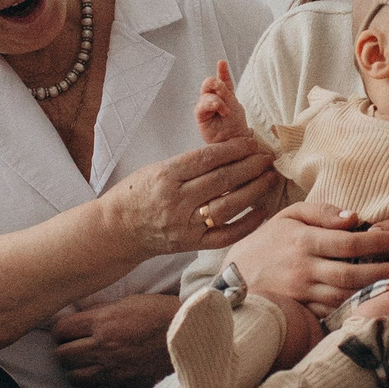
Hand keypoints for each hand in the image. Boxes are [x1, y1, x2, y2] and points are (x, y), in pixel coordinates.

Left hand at [50, 294, 176, 387]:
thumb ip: (103, 310)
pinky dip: (92, 384)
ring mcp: (112, 371)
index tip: (67, 330)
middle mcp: (103, 348)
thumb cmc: (165, 316)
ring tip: (86, 362)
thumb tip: (82, 316)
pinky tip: (102, 374)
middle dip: (64, 350)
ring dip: (75, 369)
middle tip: (74, 346)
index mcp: (104, 322)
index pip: (61, 330)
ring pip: (73, 377)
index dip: (61, 330)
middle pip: (62, 356)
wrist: (193, 342)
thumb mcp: (133, 301)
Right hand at [105, 137, 280, 256]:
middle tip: (268, 157)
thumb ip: (190, 165)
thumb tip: (230, 153)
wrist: (118, 229)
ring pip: (228, 207)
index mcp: (166, 176)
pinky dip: (247, 224)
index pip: (207, 159)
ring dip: (254, 191)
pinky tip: (262, 210)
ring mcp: (185, 225)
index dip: (234, 149)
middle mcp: (176, 201)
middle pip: (222, 181)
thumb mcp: (158, 169)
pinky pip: (225, 235)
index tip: (252, 142)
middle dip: (250, 166)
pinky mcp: (191, 245)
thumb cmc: (139, 194)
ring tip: (270, 178)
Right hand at [195, 59, 252, 146]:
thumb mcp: (235, 105)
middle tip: (220, 86)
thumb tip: (217, 81)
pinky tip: (218, 109)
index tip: (221, 62)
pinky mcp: (200, 115)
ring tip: (226, 111)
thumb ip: (226, 93)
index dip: (222, 71)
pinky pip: (201, 105)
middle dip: (215, 82)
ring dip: (217, 100)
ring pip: (206, 94)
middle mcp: (214, 98)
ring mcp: (206, 106)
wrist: (234, 140)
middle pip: (209, 83)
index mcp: (226, 94)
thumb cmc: (236, 125)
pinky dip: (210, 105)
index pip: (223, 80)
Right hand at [220, 199, 388, 313]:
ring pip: (345, 295)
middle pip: (352, 272)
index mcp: (303, 241)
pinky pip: (332, 310)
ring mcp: (301, 293)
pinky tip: (374, 299)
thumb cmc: (269, 240)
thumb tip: (355, 218)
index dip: (378, 240)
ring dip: (375, 290)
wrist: (235, 274)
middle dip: (384, 269)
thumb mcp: (290, 216)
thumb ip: (322, 213)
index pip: (349, 241)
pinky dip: (355, 306)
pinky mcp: (301, 310)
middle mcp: (303, 269)